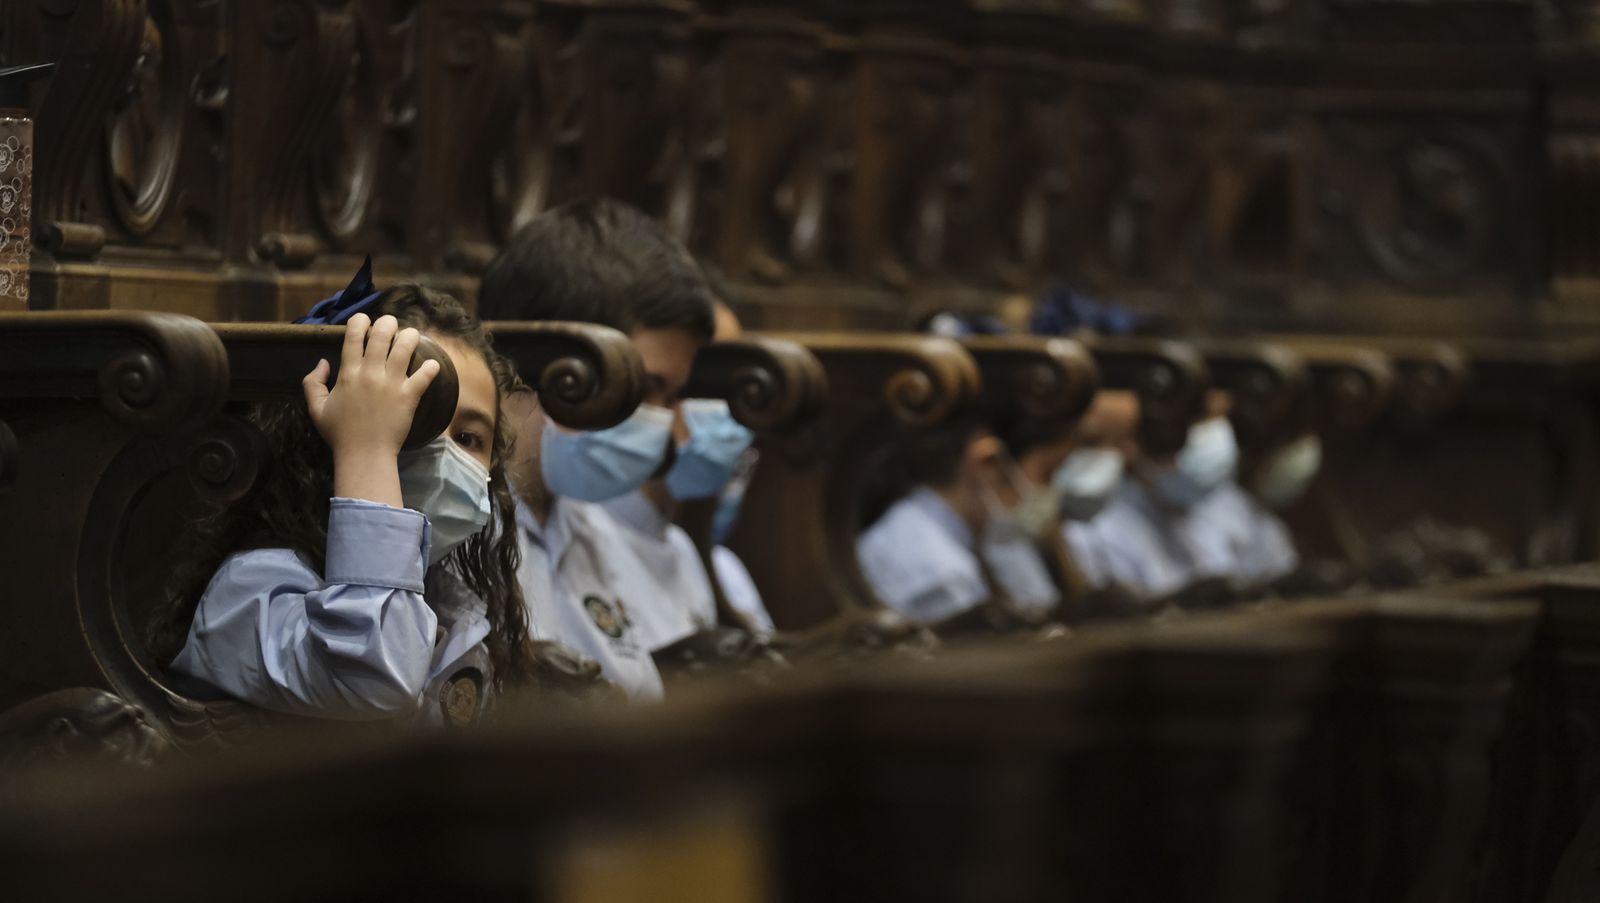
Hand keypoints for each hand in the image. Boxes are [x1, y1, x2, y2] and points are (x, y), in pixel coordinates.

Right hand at [302, 313, 439, 505]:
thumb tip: (322, 362)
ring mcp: (392, 384)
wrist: (364, 455)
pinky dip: (430, 368)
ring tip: (412, 335)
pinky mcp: (409, 397)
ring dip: (410, 337)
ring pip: (405, 349)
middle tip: (392, 324)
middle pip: (382, 335)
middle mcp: (371, 374)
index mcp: (348, 373)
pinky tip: (432, 364)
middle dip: (388, 323)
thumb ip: (312, 383)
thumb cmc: (340, 433)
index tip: (365, 320)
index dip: (360, 321)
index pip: (354, 337)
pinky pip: (424, 376)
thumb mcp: (316, 408)